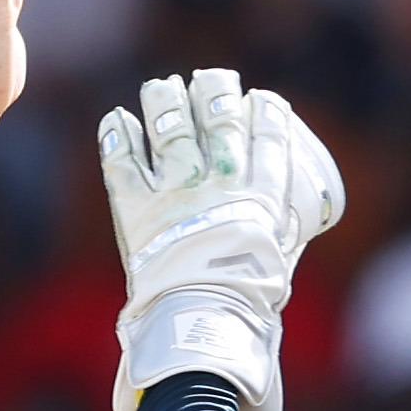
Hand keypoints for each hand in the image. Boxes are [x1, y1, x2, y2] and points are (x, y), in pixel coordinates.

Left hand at [95, 67, 345, 410]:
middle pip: (219, 119)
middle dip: (216, 91)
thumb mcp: (280, 268)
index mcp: (262, 198)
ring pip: (171, 129)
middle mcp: (221, 185)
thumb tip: (297, 228)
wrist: (203, 330)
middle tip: (211, 79)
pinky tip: (113, 121)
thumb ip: (281, 239)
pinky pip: (123, 165)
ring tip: (160, 89)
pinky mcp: (137, 211)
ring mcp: (177, 194)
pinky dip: (116, 140)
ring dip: (165, 103)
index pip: (268, 137)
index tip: (260, 100)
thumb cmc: (248, 312)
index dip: (264, 113)